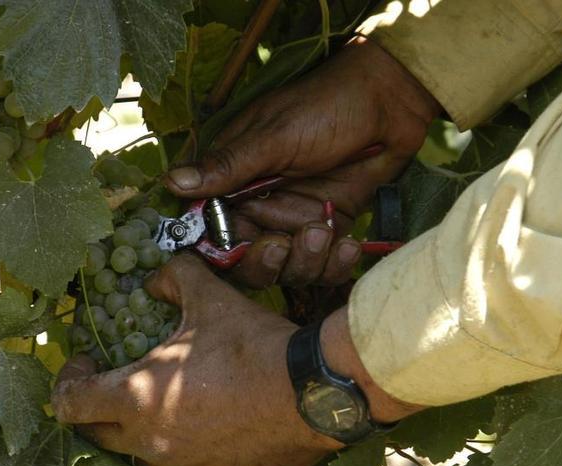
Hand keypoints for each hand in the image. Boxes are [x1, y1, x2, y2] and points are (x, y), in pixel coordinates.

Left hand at [51, 255, 421, 465]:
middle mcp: (149, 442)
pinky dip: (171, 454)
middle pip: (94, 434)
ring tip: (158, 405)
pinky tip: (191, 431)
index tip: (86, 363)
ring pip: (134, 456)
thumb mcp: (210, 298)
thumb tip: (154, 280)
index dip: (68, 380)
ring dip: (133, 431)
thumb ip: (173, 279)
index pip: (71, 401)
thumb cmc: (253, 345)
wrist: (314, 393)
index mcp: (137, 397)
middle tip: (113, 381)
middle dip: (95, 407)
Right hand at [166, 38, 440, 287]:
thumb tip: (171, 181)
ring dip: (304, 261)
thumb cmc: (325, 107)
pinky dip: (334, 263)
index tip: (235, 251)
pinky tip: (348, 245)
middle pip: (244, 259)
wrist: (389, 102)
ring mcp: (292, 220)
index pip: (208, 226)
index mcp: (232, 179)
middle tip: (282, 246)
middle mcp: (257, 205)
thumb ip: (227, 166)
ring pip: (284, 268)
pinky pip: (321, 266)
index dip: (217, 248)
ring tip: (322, 233)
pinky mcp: (325, 230)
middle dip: (263, 262)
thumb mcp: (273, 137)